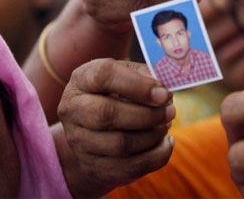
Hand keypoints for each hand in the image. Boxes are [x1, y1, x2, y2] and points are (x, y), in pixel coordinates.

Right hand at [55, 59, 174, 196]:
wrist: (91, 133)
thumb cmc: (114, 95)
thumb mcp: (125, 76)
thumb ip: (145, 76)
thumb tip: (166, 89)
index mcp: (82, 79)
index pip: (104, 75)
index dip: (138, 85)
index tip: (164, 94)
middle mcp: (73, 109)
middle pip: (108, 114)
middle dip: (148, 115)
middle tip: (171, 111)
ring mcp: (79, 142)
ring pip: (120, 144)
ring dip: (152, 136)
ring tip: (165, 125)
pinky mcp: (92, 167)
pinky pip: (129, 168)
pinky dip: (155, 156)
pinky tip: (165, 143)